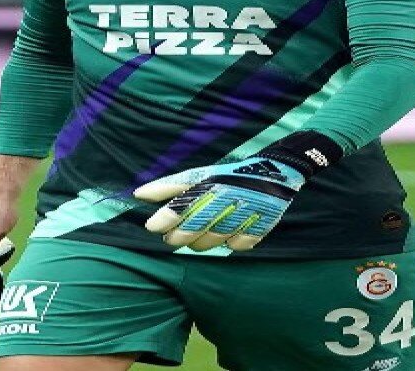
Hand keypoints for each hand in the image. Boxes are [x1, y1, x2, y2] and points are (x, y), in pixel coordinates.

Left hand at [133, 156, 306, 251]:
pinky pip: (238, 244)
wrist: (276, 170)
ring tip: (199, 236)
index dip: (166, 218)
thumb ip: (169, 187)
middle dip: (179, 236)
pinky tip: (228, 235)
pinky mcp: (262, 224)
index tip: (152, 227)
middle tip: (172, 238)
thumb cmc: (229, 175)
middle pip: (195, 227)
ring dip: (201, 242)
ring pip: (213, 240)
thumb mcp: (200, 176)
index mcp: (210, 181)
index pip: (182, 202)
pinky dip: (232, 243)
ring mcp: (246, 211)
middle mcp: (226, 196)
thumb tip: (138, 195)